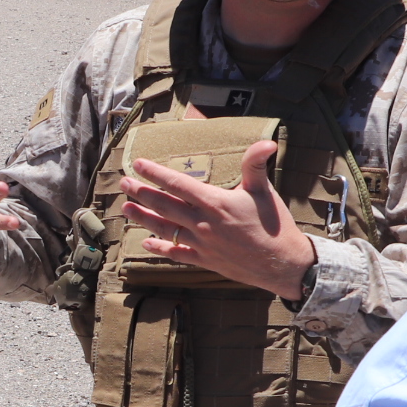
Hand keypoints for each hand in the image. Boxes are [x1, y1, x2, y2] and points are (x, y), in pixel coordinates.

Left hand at [122, 139, 316, 299]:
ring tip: (126, 209)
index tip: (138, 164)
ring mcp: (202, 244)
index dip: (156, 173)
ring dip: (143, 218)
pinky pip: (177, 254)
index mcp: (215, 203)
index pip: (178, 184)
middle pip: (164, 206)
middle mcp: (203, 223)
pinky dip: (160, 249)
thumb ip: (256, 164)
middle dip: (141, 193)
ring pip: (165, 229)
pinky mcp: (205, 261)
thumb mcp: (264, 190)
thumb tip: (266, 142)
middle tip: (124, 184)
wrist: (283, 264)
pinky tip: (146, 244)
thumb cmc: (275, 225)